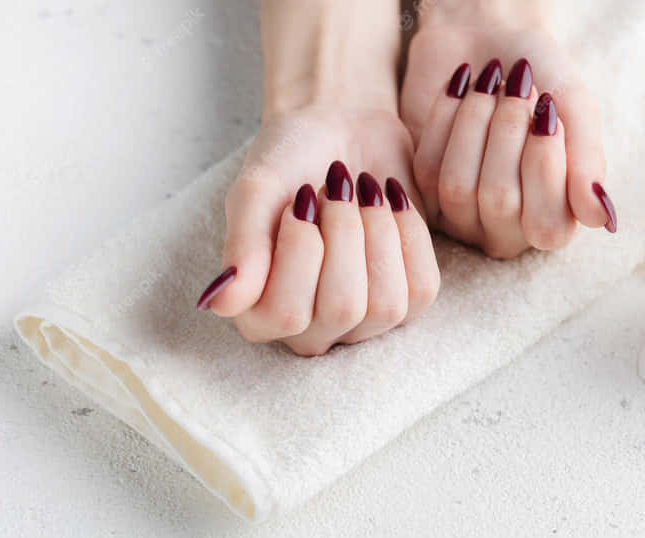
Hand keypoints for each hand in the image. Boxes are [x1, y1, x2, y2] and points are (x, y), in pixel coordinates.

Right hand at [198, 106, 439, 355]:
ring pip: (387, 306)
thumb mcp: (258, 190)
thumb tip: (222, 304)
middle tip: (335, 191)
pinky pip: (422, 289)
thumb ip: (243, 245)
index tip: (300, 199)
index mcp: (258, 312)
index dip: (302, 250)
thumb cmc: (291, 159)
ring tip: (363, 194)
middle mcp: (310, 329)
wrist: (343, 128)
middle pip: (343, 309)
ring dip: (379, 233)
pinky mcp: (406, 298)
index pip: (286, 314)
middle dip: (345, 233)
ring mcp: (362, 321)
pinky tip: (391, 204)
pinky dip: (410, 235)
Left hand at [401, 5, 616, 258]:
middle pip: (500, 201)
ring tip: (490, 81)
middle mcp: (508, 231)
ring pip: (458, 187)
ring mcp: (462, 218)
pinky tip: (461, 88)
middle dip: (508, 132)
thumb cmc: (541, 76)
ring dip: (474, 123)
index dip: (545, 165)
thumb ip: (589, 161)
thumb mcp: (574, 108)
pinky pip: (428, 169)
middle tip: (519, 87)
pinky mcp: (424, 193)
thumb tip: (601, 218)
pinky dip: (446, 118)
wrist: (486, 36)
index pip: (548, 226)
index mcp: (556, 218)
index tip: (548, 108)